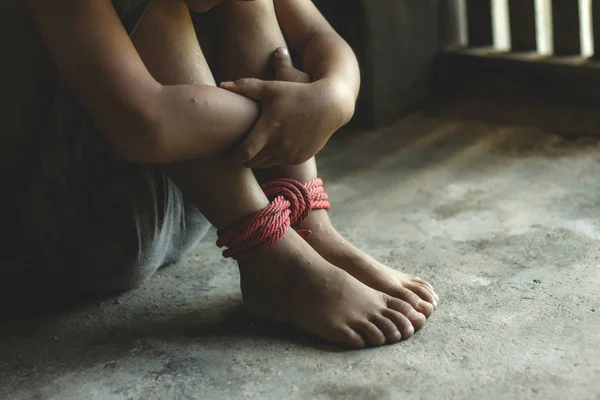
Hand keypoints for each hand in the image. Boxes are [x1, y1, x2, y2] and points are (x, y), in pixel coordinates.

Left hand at [220, 48, 353, 168]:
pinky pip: (282, 162)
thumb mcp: (271, 88)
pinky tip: (274, 145)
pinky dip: (275, 156)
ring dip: (259, 158)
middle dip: (243, 159)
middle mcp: (279, 147)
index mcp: (268, 132)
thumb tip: (221, 84)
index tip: (227, 153)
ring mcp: (291, 154)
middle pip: (252, 163)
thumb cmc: (297, 92)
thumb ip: (245, 88)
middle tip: (238, 151)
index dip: (232, 156)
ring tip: (254, 148)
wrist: (330, 104)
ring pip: (266, 164)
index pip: (242, 155)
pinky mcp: (300, 158)